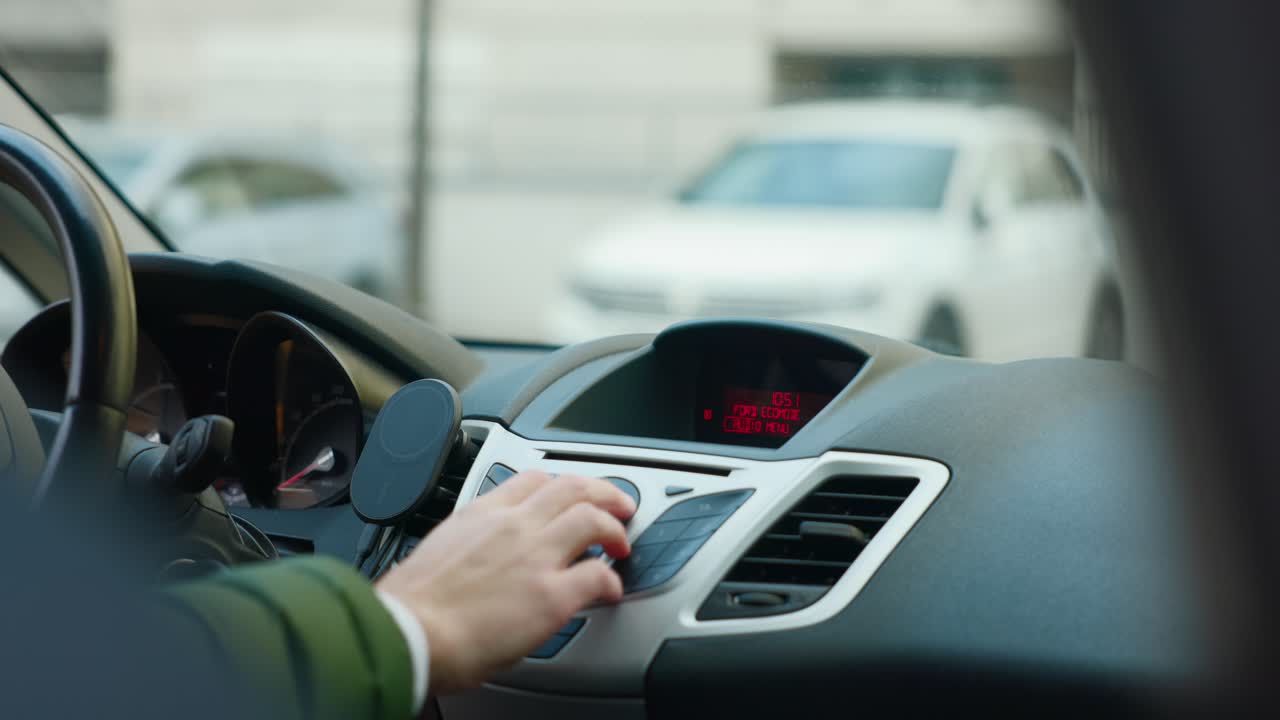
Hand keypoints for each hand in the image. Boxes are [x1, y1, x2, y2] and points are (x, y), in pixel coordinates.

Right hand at [376, 471, 634, 692]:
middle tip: (618, 507)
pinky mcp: (551, 595)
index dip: (562, 486)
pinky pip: (598, 576)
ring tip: (621, 545)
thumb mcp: (440, 548)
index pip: (533, 480)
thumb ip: (470, 542)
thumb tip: (480, 556)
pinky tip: (610, 592)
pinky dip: (611, 582)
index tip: (572, 497)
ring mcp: (536, 557)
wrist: (407, 633)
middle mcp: (514, 526)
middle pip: (574, 487)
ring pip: (593, 519)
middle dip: (605, 494)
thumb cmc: (411, 605)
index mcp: (483, 513)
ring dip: (615, 531)